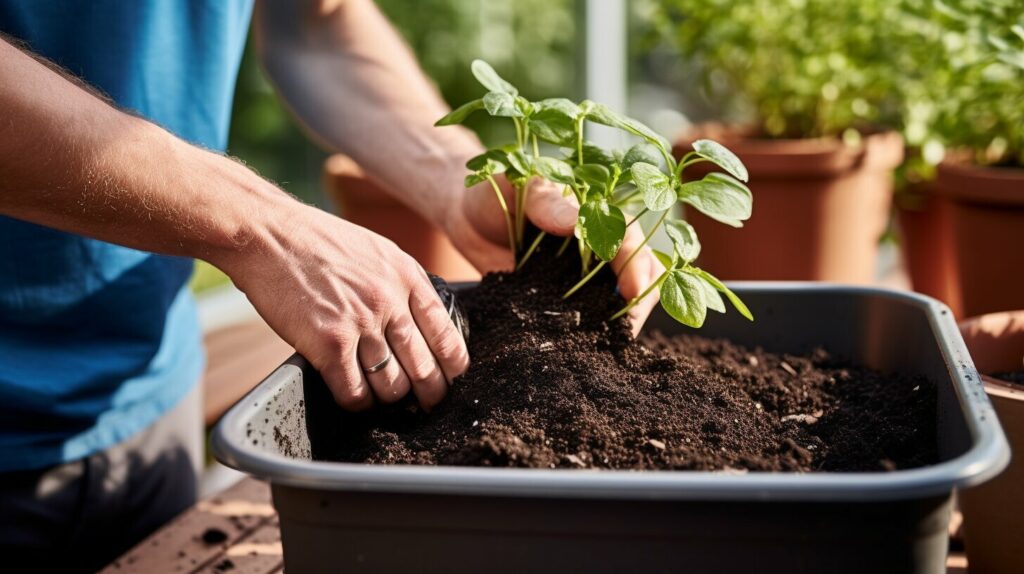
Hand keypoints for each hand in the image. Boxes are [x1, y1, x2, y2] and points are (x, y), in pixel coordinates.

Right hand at [219, 203, 468, 410]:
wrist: (268, 234)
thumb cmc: (317, 242)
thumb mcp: (377, 251)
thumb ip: (401, 284)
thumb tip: (421, 322)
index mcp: (407, 277)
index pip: (446, 336)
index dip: (454, 368)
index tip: (452, 381)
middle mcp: (389, 301)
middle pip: (424, 367)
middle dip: (429, 394)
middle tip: (426, 405)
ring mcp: (360, 323)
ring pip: (391, 385)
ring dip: (388, 399)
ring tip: (382, 397)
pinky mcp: (328, 344)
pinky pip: (354, 392)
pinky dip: (357, 403)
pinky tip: (354, 398)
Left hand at [443, 175, 662, 335]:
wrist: (466, 215)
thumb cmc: (493, 191)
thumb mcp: (519, 188)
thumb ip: (546, 201)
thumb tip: (578, 221)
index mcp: (597, 211)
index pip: (629, 239)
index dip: (635, 265)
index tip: (631, 292)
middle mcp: (601, 242)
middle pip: (642, 271)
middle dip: (640, 300)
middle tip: (625, 330)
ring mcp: (587, 271)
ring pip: (625, 296)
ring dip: (624, 318)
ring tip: (610, 342)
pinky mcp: (568, 295)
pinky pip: (594, 314)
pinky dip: (600, 330)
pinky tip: (590, 345)